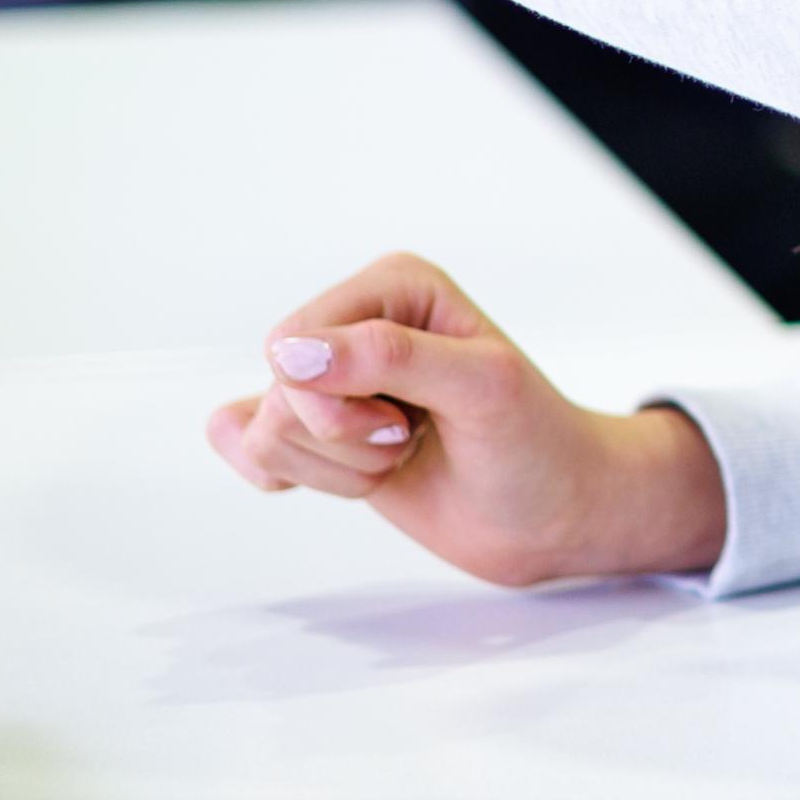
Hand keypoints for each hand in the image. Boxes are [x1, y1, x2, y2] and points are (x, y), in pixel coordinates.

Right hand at [205, 253, 728, 586]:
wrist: (551, 514)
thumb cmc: (535, 443)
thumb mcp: (481, 388)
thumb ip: (388, 358)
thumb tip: (292, 353)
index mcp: (392, 285)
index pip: (296, 341)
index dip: (340, 400)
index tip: (411, 418)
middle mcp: (355, 323)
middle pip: (278, 389)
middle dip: (344, 439)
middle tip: (411, 437)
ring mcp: (333, 381)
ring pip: (263, 430)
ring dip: (336, 468)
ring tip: (400, 452)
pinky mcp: (317, 432)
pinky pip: (248, 450)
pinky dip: (299, 480)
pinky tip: (355, 476)